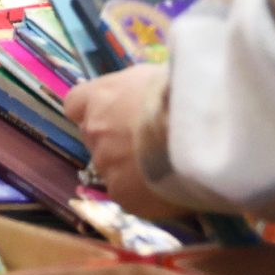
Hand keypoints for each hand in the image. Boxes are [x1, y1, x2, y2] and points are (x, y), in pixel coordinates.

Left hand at [63, 64, 181, 222]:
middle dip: (116, 143)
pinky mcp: (123, 195)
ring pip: (114, 170)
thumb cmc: (181, 93)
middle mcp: (94, 130)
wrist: (198, 131)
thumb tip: (143, 97)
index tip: (113, 116)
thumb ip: (137, 91)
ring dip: (133, 171)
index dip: (94, 112)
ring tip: (169, 169)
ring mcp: (105, 164)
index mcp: (99, 96)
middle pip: (96, 139)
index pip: (76, 105)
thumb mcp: (155, 77)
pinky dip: (149, 196)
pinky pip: (132, 197)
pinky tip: (172, 189)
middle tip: (149, 146)